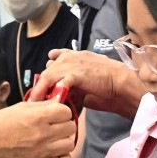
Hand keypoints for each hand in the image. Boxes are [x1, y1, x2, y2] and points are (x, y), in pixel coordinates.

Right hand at [0, 101, 74, 157]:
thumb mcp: (21, 107)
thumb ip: (42, 105)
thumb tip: (58, 101)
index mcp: (38, 117)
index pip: (66, 112)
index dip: (62, 111)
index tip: (55, 113)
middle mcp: (43, 134)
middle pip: (70, 127)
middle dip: (64, 124)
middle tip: (55, 124)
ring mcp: (42, 151)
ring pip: (69, 144)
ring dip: (64, 140)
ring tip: (56, 138)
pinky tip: (57, 153)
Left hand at [28, 48, 142, 118]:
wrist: (121, 82)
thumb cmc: (108, 84)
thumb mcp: (88, 81)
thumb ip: (75, 84)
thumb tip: (64, 94)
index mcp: (76, 56)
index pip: (55, 58)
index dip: (48, 72)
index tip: (42, 83)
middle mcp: (71, 57)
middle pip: (48, 69)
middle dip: (41, 83)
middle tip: (35, 97)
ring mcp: (72, 64)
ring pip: (48, 75)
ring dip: (41, 89)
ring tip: (36, 102)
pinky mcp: (75, 73)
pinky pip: (57, 83)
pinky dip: (52, 92)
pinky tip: (49, 102)